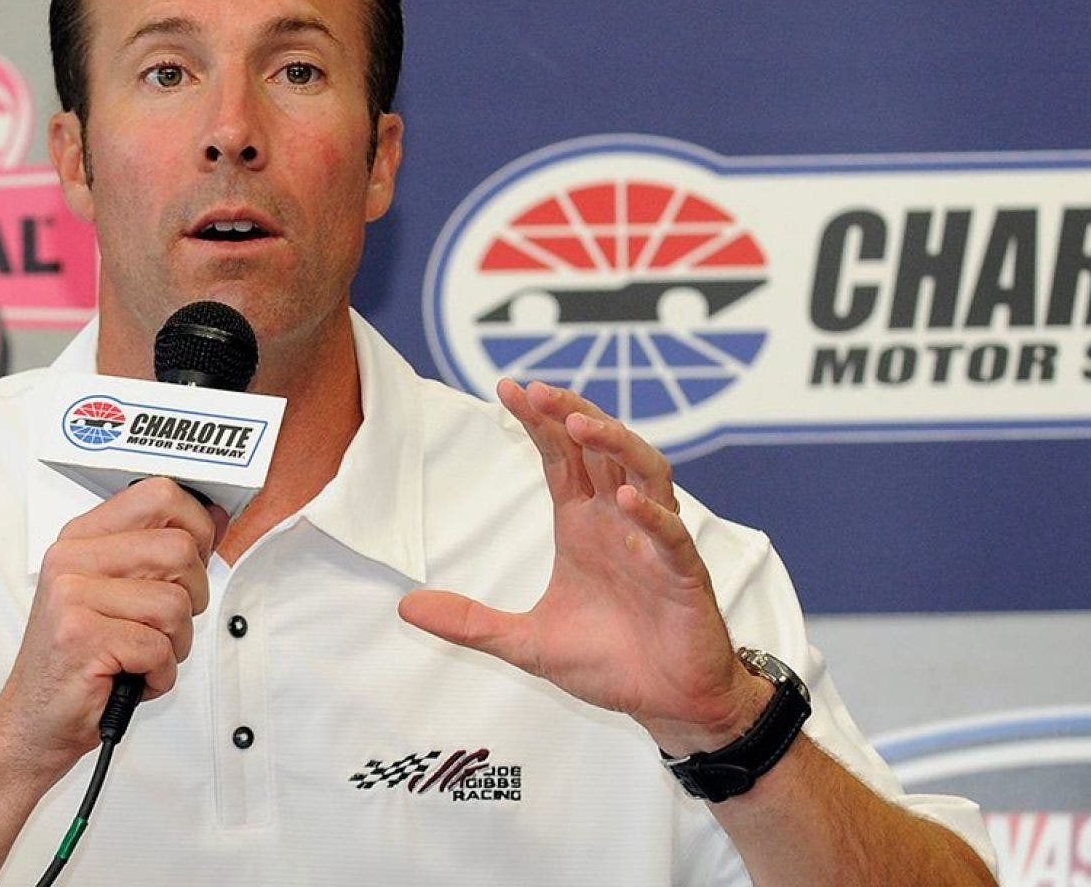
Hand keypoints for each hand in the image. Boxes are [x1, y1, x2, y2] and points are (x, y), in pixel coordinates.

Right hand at [0, 479, 224, 775]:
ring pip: (175, 603)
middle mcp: (72, 559)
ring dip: (175, 643)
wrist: (34, 721)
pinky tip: (132, 677)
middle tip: (164, 624)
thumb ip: (162, 553)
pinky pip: (160, 648)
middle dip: (192, 596)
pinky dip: (160, 674)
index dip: (196, 526)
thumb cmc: (81, 660)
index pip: (158, 495)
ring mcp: (72, 596)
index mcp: (82, 539)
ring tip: (143, 655)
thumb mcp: (121, 594)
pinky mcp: (82, 636)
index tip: (196, 556)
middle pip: (179, 549)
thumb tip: (214, 517)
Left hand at [399, 380, 767, 754]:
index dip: (539, 421)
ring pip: (645, 472)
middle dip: (572, 414)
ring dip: (616, 444)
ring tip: (581, 425)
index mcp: (583, 524)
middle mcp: (619, 522)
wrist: (666, 702)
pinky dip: (651, 514)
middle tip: (537, 390)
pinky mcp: (684, 576)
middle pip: (601, 449)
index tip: (507, 388)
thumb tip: (405, 607)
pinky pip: (671, 534)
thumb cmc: (607, 663)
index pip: (561, 456)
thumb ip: (470, 623)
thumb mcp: (525, 644)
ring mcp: (655, 543)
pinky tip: (622, 498)